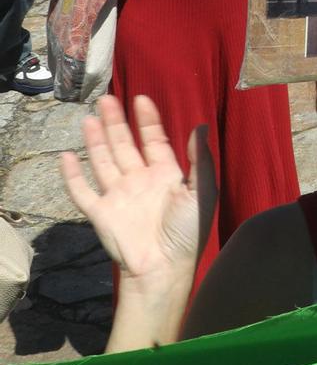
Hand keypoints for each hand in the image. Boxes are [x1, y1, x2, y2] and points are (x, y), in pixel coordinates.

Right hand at [60, 95, 213, 290]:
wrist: (164, 266)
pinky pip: (82, 191)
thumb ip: (200, 159)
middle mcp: (140, 180)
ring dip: (95, 141)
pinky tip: (66, 156)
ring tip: (89, 118)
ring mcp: (119, 195)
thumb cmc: (188, 230)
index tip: (141, 98)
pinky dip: (72, 175)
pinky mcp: (100, 212)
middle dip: (116, 122)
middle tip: (107, 99)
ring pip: (103, 161)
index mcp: (166, 174)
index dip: (148, 120)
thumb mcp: (202, 191)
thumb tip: (201, 125)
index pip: (154, 140)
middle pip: (125, 145)